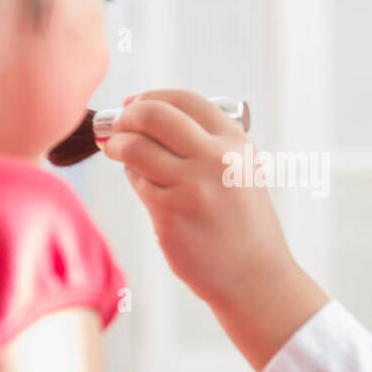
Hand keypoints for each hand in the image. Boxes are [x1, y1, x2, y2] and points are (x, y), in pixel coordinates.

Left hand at [102, 90, 294, 309]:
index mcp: (235, 143)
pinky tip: (141, 183)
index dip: (152, 96)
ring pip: (136, 149)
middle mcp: (215, 159)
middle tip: (117, 125)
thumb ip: (206, 143)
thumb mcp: (240, 170)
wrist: (254, 275)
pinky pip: (138, 184)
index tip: (135, 103)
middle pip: (154, 116)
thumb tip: (148, 118)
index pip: (185, 100)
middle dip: (127, 116)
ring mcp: (191, 187)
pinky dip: (133, 178)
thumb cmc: (243, 223)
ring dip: (118, 146)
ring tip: (116, 150)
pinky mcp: (170, 214)